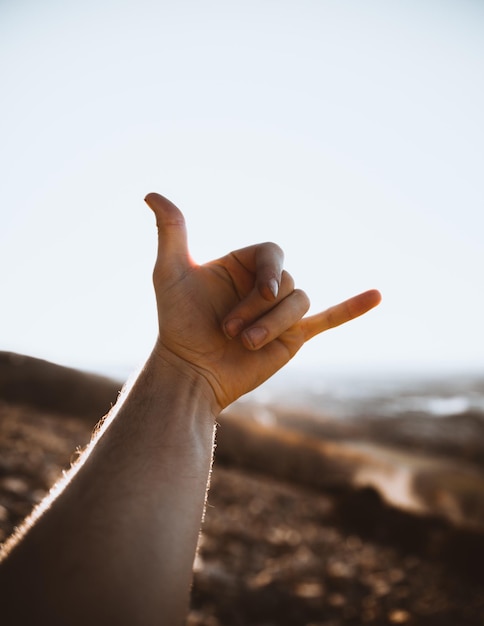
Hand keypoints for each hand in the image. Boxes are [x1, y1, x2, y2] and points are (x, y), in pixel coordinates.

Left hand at [145, 193, 380, 411]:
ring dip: (274, 324)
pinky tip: (377, 295)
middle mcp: (266, 286)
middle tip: (229, 331)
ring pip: (301, 303)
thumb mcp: (170, 273)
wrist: (190, 371)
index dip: (268, 272)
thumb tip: (153, 193)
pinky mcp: (294, 337)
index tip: (259, 292)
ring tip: (245, 344)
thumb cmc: (176, 324)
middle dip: (260, 308)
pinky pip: (328, 319)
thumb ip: (172, 232)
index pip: (272, 254)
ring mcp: (281, 312)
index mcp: (245, 266)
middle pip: (287, 283)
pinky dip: (352, 308)